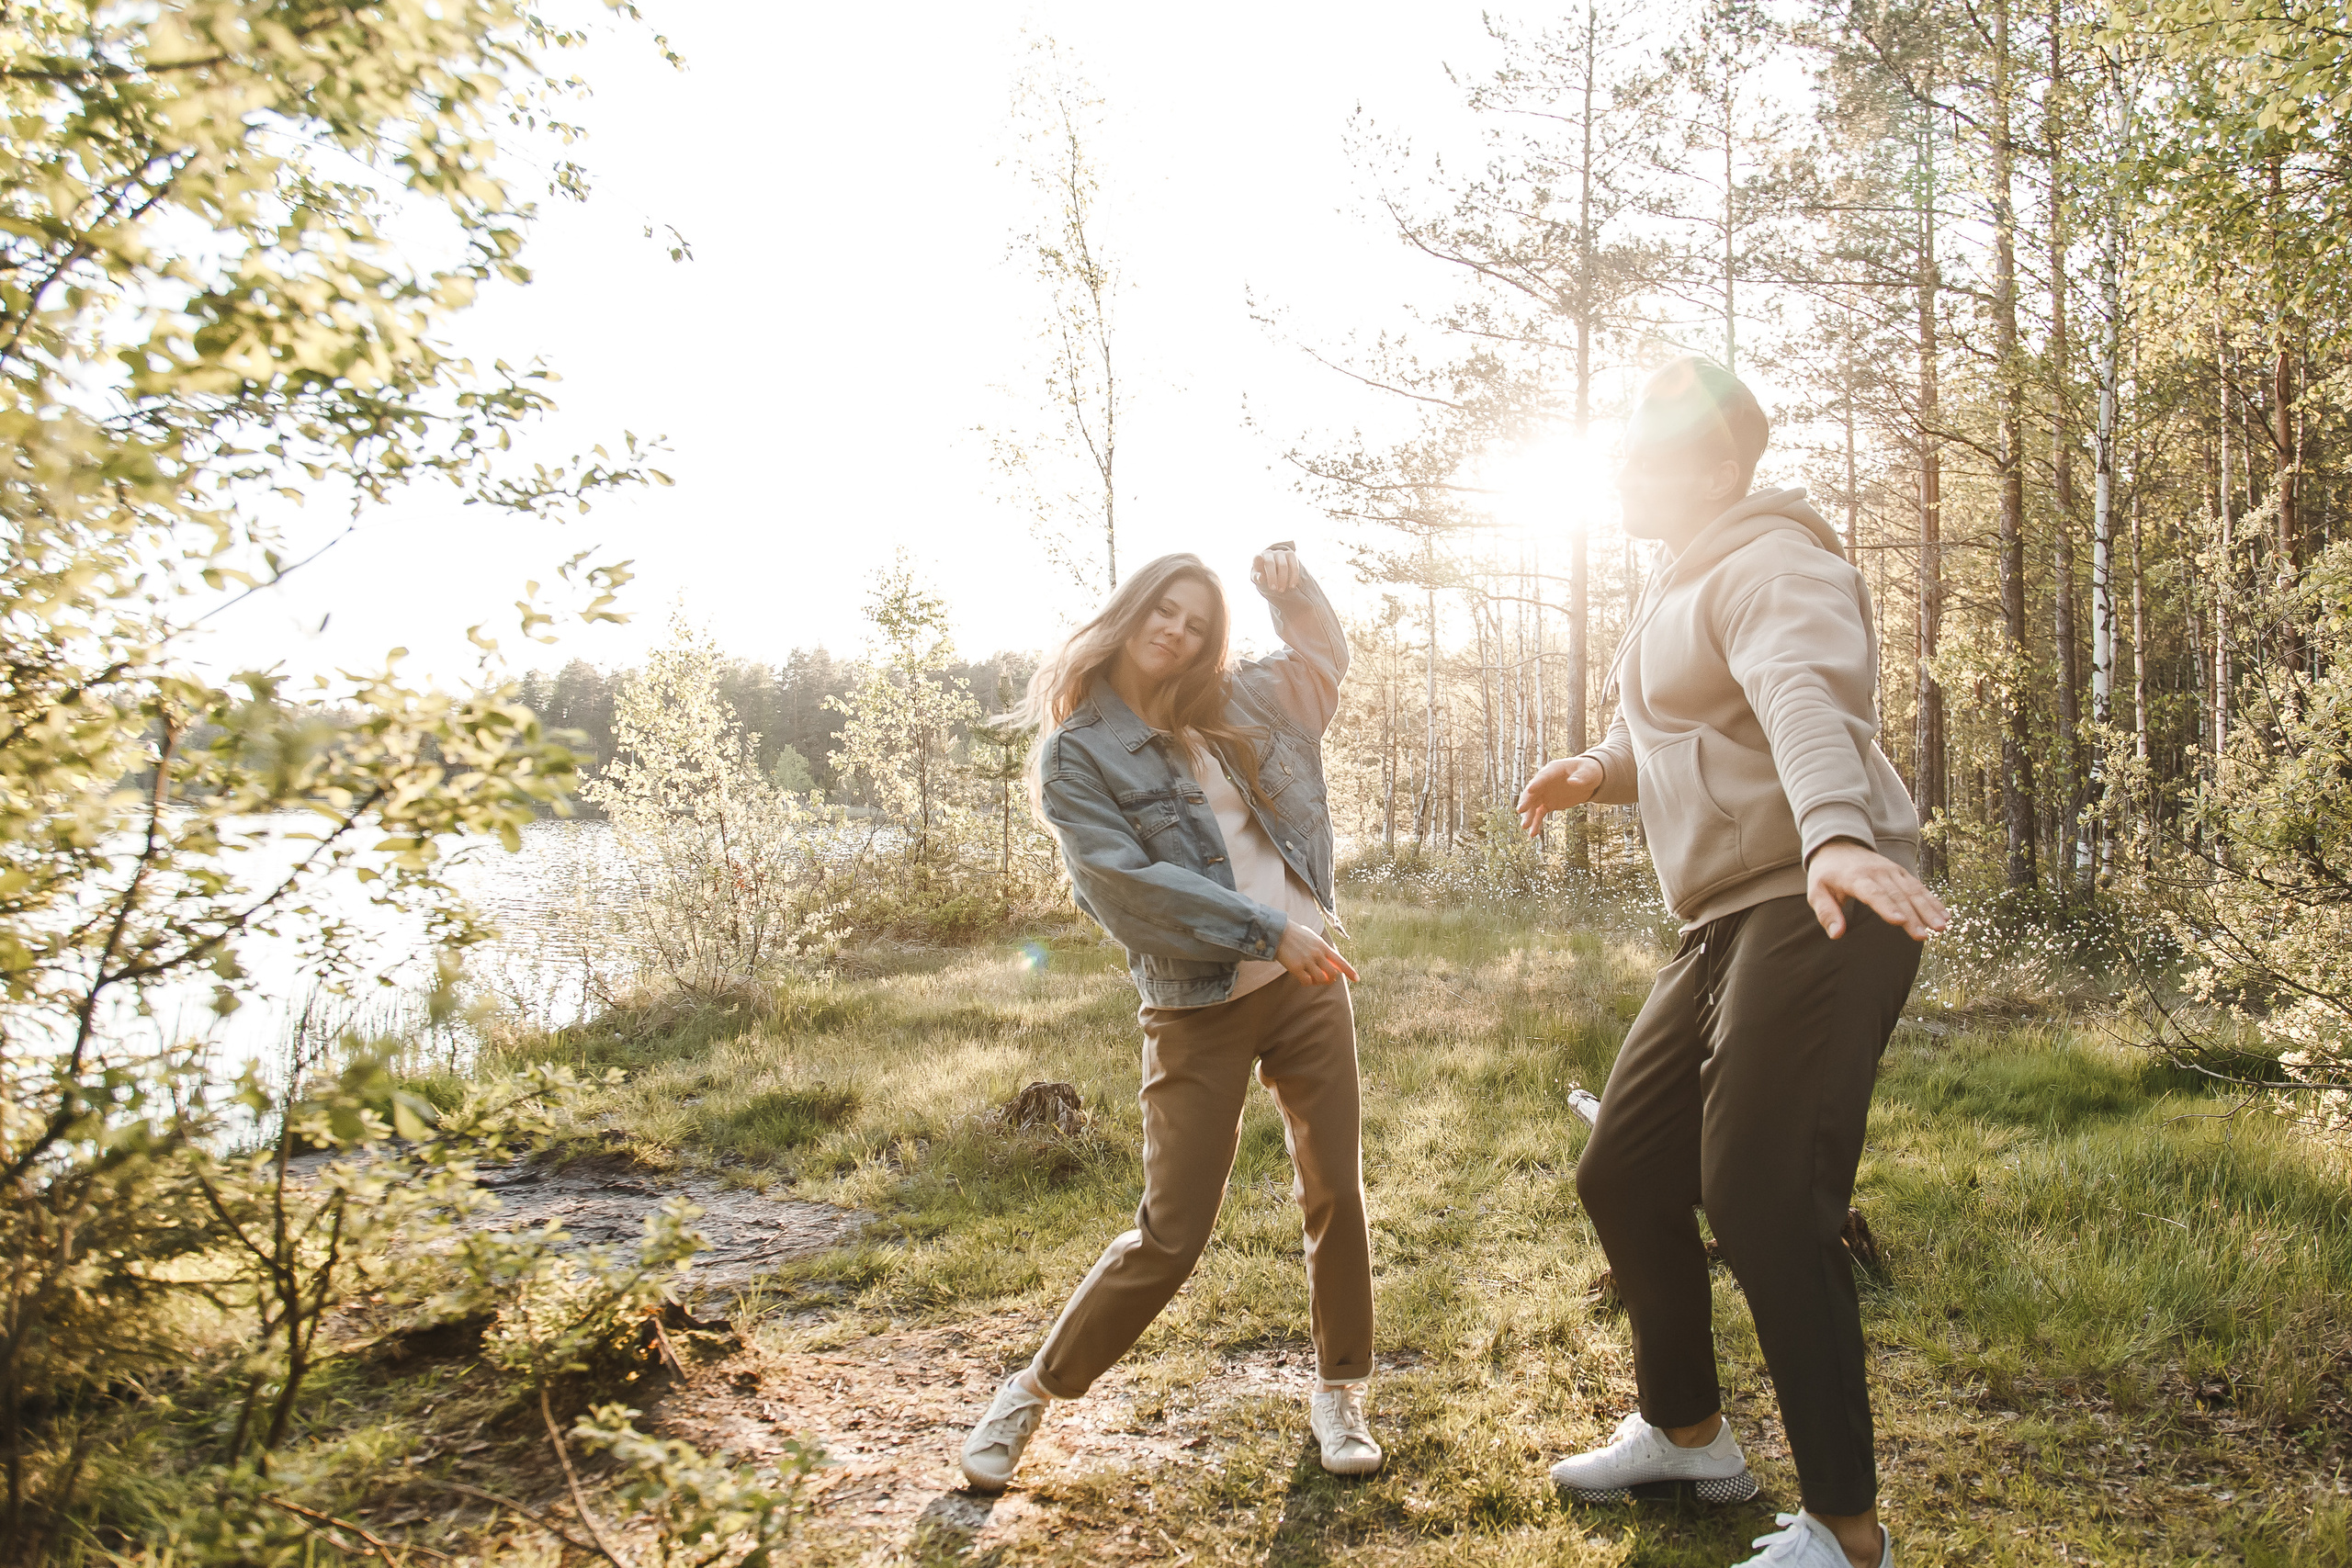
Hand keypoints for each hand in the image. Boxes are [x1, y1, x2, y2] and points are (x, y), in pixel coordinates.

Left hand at [1251, 544, 1302, 593]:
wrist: (1274, 571)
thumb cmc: (1264, 575)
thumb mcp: (1258, 578)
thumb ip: (1257, 577)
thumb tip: (1259, 578)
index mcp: (1258, 558)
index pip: (1257, 559)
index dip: (1258, 560)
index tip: (1259, 564)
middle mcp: (1269, 553)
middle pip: (1270, 563)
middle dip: (1272, 577)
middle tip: (1273, 589)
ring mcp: (1280, 552)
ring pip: (1283, 565)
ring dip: (1283, 579)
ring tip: (1281, 590)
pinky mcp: (1290, 554)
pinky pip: (1294, 566)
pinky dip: (1293, 577)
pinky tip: (1292, 586)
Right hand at [1276, 920, 1357, 986]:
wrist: (1278, 932)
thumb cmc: (1295, 934)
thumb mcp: (1313, 937)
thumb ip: (1322, 948)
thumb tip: (1331, 960)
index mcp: (1323, 946)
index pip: (1340, 961)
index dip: (1350, 971)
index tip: (1357, 979)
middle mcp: (1317, 953)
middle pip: (1333, 973)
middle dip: (1331, 979)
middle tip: (1326, 979)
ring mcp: (1307, 961)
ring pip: (1321, 979)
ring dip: (1319, 982)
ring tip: (1313, 979)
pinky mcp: (1296, 967)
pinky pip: (1307, 981)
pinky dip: (1308, 983)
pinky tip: (1304, 979)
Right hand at [1516, 757, 1603, 836]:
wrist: (1587, 779)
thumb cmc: (1587, 771)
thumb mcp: (1588, 772)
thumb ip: (1581, 777)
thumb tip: (1573, 782)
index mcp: (1553, 770)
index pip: (1543, 777)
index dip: (1536, 784)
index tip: (1530, 790)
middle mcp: (1544, 782)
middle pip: (1532, 792)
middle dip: (1526, 801)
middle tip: (1521, 810)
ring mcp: (1545, 793)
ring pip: (1533, 805)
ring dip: (1528, 816)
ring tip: (1525, 827)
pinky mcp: (1548, 804)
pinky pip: (1539, 814)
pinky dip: (1536, 823)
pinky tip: (1533, 833)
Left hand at [1806, 839, 1948, 940]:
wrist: (1839, 844)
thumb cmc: (1827, 873)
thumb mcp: (1817, 891)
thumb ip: (1826, 912)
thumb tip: (1837, 934)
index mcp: (1854, 878)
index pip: (1872, 893)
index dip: (1886, 906)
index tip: (1899, 920)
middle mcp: (1877, 872)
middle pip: (1897, 895)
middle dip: (1912, 916)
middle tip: (1923, 936)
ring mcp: (1891, 871)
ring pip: (1913, 891)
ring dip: (1928, 909)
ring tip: (1941, 927)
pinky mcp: (1901, 873)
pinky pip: (1919, 887)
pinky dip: (1933, 901)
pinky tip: (1945, 916)